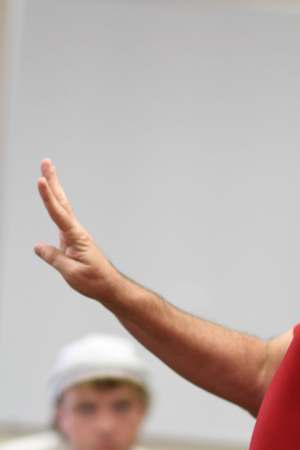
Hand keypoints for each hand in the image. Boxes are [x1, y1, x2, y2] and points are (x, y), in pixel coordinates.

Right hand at [35, 159, 119, 301]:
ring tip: (47, 174)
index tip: (41, 180)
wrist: (110, 287)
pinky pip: (62, 219)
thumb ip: (53, 257)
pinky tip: (52, 200)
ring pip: (62, 208)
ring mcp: (75, 235)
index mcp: (76, 237)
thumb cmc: (94, 281)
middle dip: (53, 182)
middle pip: (62, 202)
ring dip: (55, 190)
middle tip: (46, 162)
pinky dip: (56, 206)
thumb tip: (38, 247)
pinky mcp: (74, 241)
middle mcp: (76, 232)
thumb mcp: (71, 272)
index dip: (48, 197)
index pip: (58, 213)